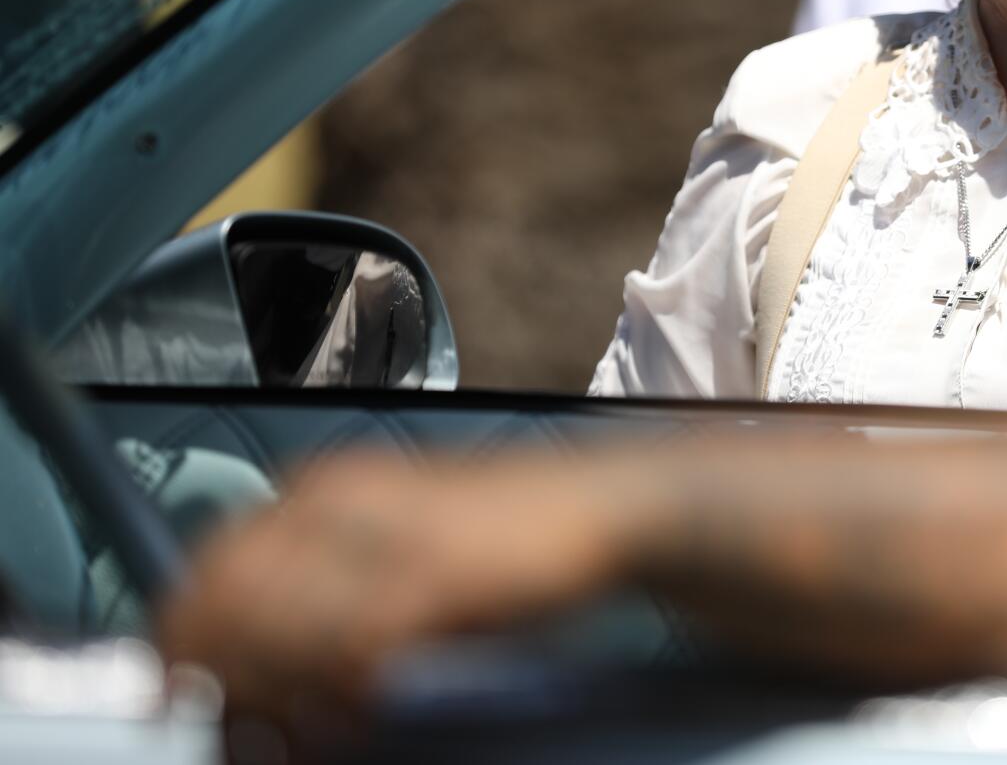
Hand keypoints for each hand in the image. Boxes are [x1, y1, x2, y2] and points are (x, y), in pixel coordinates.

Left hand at [158, 448, 630, 720]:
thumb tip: (248, 645)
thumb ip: (325, 577)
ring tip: (289, 738)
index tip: (183, 695)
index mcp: (327, 486)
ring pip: (273, 625)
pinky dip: (332, 696)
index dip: (184, 638)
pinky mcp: (432, 580)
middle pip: (226, 594)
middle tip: (235, 733)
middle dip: (214, 675)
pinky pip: (344, 649)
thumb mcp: (400, 538)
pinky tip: (350, 716)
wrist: (605, 507)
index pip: (212, 562)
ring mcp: (385, 538)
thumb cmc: (508, 536)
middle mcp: (342, 501)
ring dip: (266, 696)